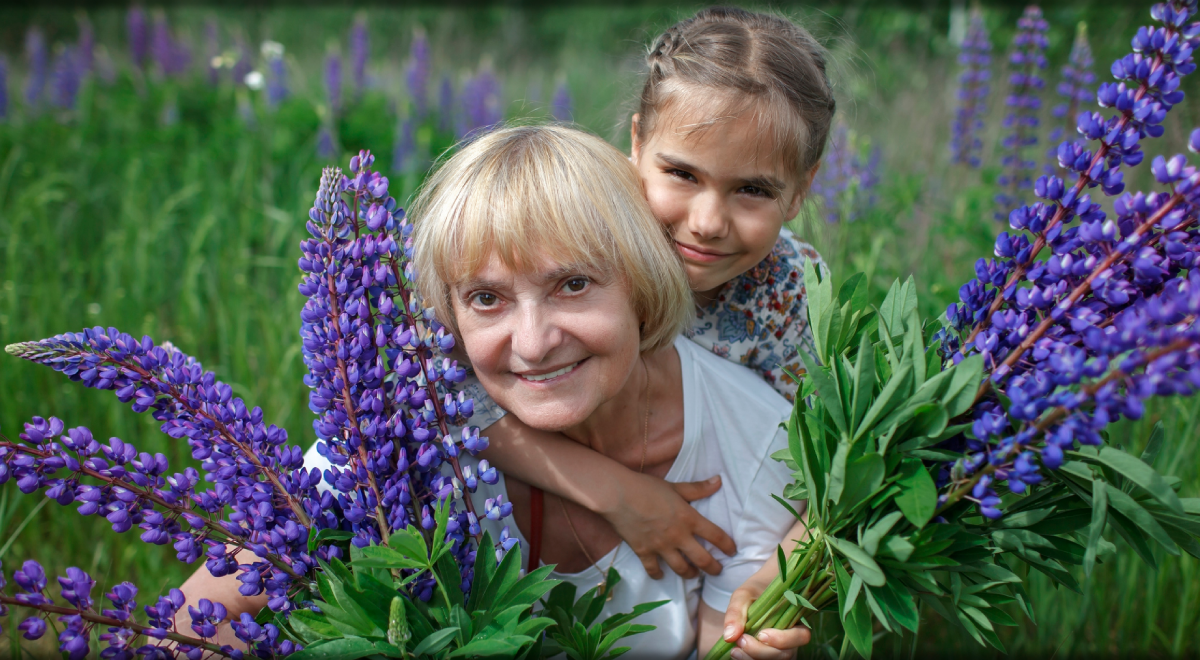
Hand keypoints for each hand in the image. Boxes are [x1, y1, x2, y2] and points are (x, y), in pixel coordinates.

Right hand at [603, 472, 735, 579]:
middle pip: (702, 560)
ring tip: (694, 574)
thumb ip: (698, 488)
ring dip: (691, 574)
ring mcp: (661, 547)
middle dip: (713, 568)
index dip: (727, 545)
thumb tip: (719, 481)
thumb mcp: (676, 486)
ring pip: (681, 569)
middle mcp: (678, 536)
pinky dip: (659, 574)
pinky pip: (654, 570)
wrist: (618, 495)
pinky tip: (662, 575)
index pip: (716, 536)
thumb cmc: (647, 487)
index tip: (733, 551)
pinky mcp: (644, 552)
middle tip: (718, 571)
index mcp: (689, 518)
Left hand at [722, 541, 810, 659]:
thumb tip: (729, 636)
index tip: (761, 634)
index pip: (801, 636)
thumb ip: (736, 612)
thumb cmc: (753, 593)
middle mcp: (792, 638)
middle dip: (762, 652)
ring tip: (735, 650)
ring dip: (754, 658)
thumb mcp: (743, 595)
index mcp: (796, 619)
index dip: (783, 639)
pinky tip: (736, 653)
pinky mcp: (769, 654)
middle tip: (741, 641)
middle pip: (786, 654)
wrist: (754, 597)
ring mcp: (782, 648)